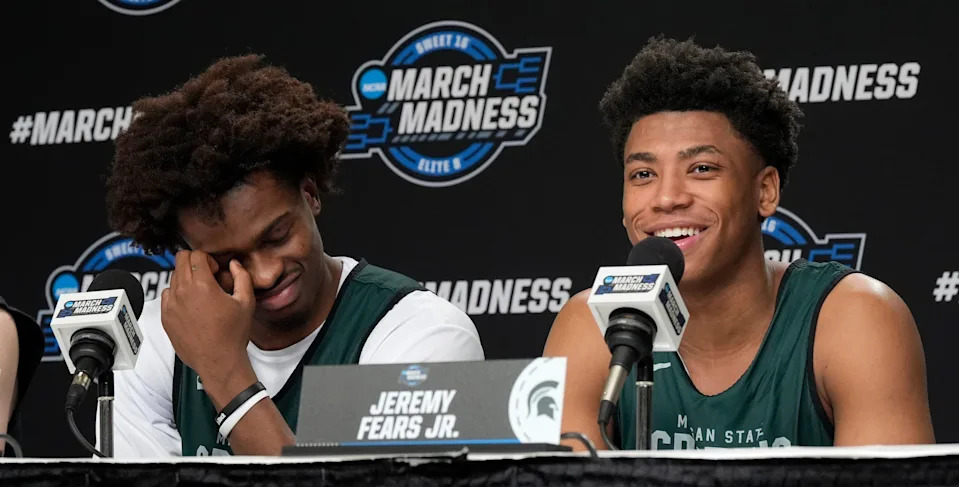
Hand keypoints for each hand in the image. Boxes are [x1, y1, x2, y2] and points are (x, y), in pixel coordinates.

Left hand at [161, 250, 256, 405]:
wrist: (218, 361)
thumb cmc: (233, 334)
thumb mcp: (246, 302)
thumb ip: (242, 277)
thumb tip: (234, 265)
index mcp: (202, 285)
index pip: (195, 254)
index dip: (208, 259)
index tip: (216, 271)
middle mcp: (182, 292)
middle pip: (180, 260)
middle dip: (194, 262)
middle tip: (207, 276)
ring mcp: (171, 305)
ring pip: (173, 277)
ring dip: (185, 278)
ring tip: (200, 293)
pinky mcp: (166, 317)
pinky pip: (166, 295)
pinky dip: (177, 294)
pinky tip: (191, 305)